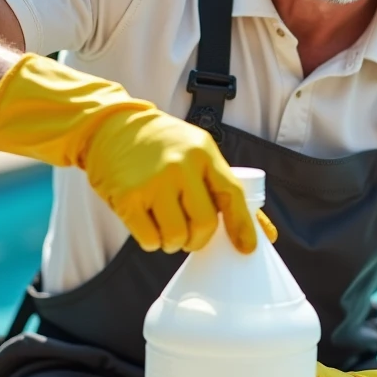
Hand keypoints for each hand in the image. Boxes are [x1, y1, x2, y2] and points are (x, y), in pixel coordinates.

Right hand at [0, 53, 275, 252]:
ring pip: (176, 236)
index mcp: (204, 153)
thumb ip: (225, 189)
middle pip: (204, 223)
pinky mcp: (128, 197)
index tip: (246, 249)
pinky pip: (149, 239)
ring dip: (174, 242)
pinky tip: (148, 226)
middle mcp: (181, 166)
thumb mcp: (198, 153)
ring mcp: (154, 181)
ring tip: (167, 228)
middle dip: (198, 239)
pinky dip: (152, 242)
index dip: (242, 226)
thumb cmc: (162, 146)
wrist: (112, 127)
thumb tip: (264, 235)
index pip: (232, 195)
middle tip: (190, 236)